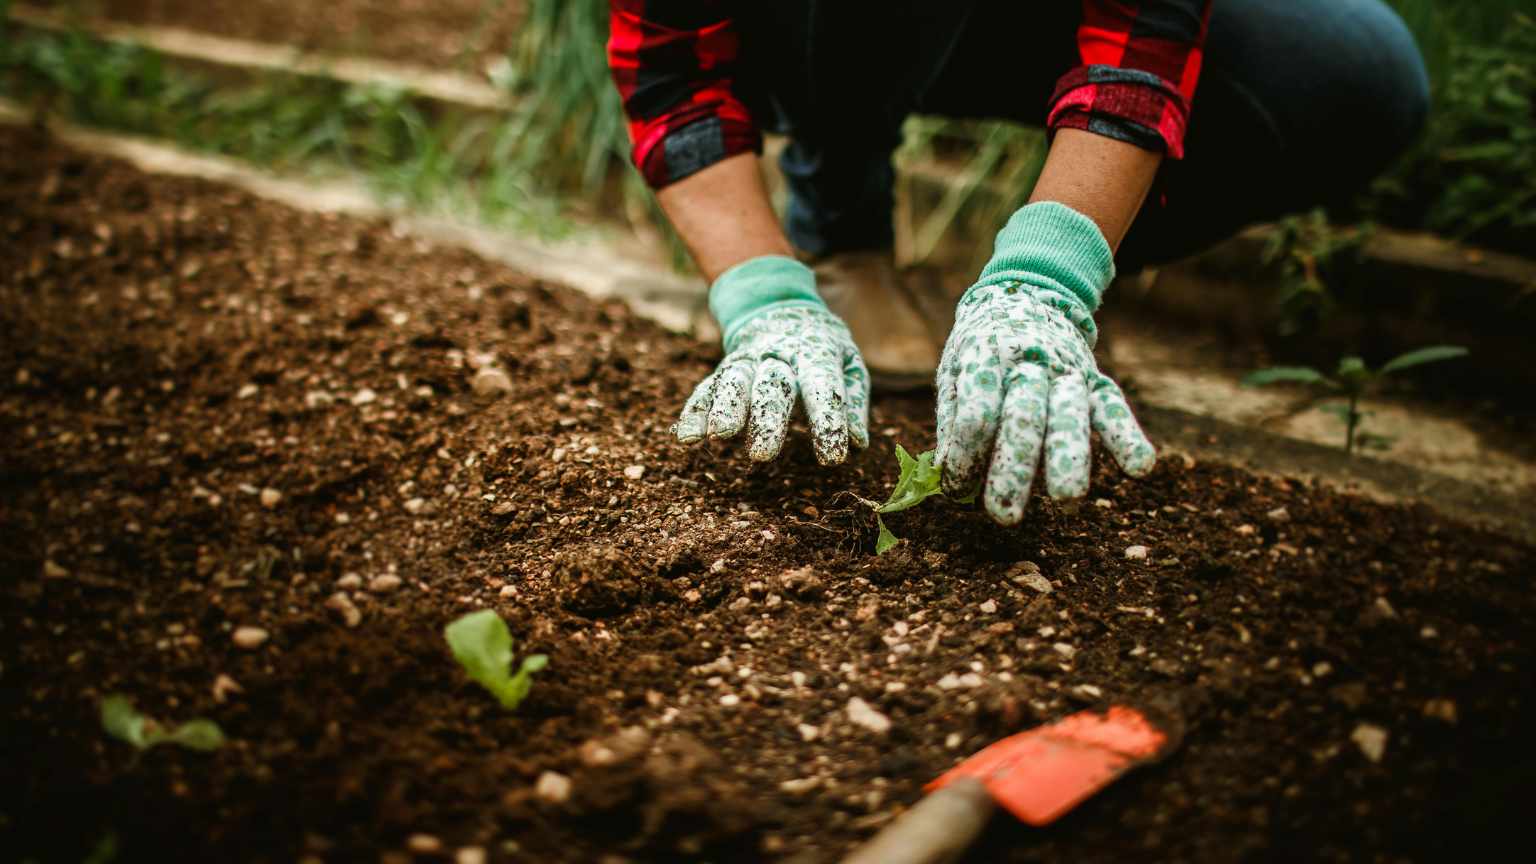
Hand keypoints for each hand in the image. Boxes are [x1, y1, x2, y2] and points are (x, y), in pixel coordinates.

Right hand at [673, 257, 869, 464]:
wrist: (780, 307)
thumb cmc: (821, 348)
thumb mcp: (848, 362)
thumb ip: (853, 400)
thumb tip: (858, 443)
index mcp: (816, 353)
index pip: (823, 386)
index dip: (828, 421)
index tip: (832, 458)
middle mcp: (778, 355)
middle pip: (772, 385)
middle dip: (766, 420)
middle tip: (762, 455)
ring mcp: (747, 360)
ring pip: (734, 382)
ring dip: (725, 408)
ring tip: (719, 436)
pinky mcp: (725, 369)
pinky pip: (707, 388)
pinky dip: (695, 412)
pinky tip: (687, 437)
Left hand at [935, 203, 1154, 524]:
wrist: (1026, 295)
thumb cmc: (982, 350)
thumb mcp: (954, 370)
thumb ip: (952, 419)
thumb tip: (944, 473)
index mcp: (985, 357)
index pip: (976, 410)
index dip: (965, 454)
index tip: (956, 489)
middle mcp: (1028, 362)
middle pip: (1023, 418)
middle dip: (1013, 469)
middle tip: (1003, 515)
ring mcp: (1066, 370)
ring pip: (1070, 416)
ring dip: (1069, 461)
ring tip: (1067, 503)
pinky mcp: (1095, 379)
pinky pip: (1114, 407)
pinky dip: (1129, 436)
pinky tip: (1140, 468)